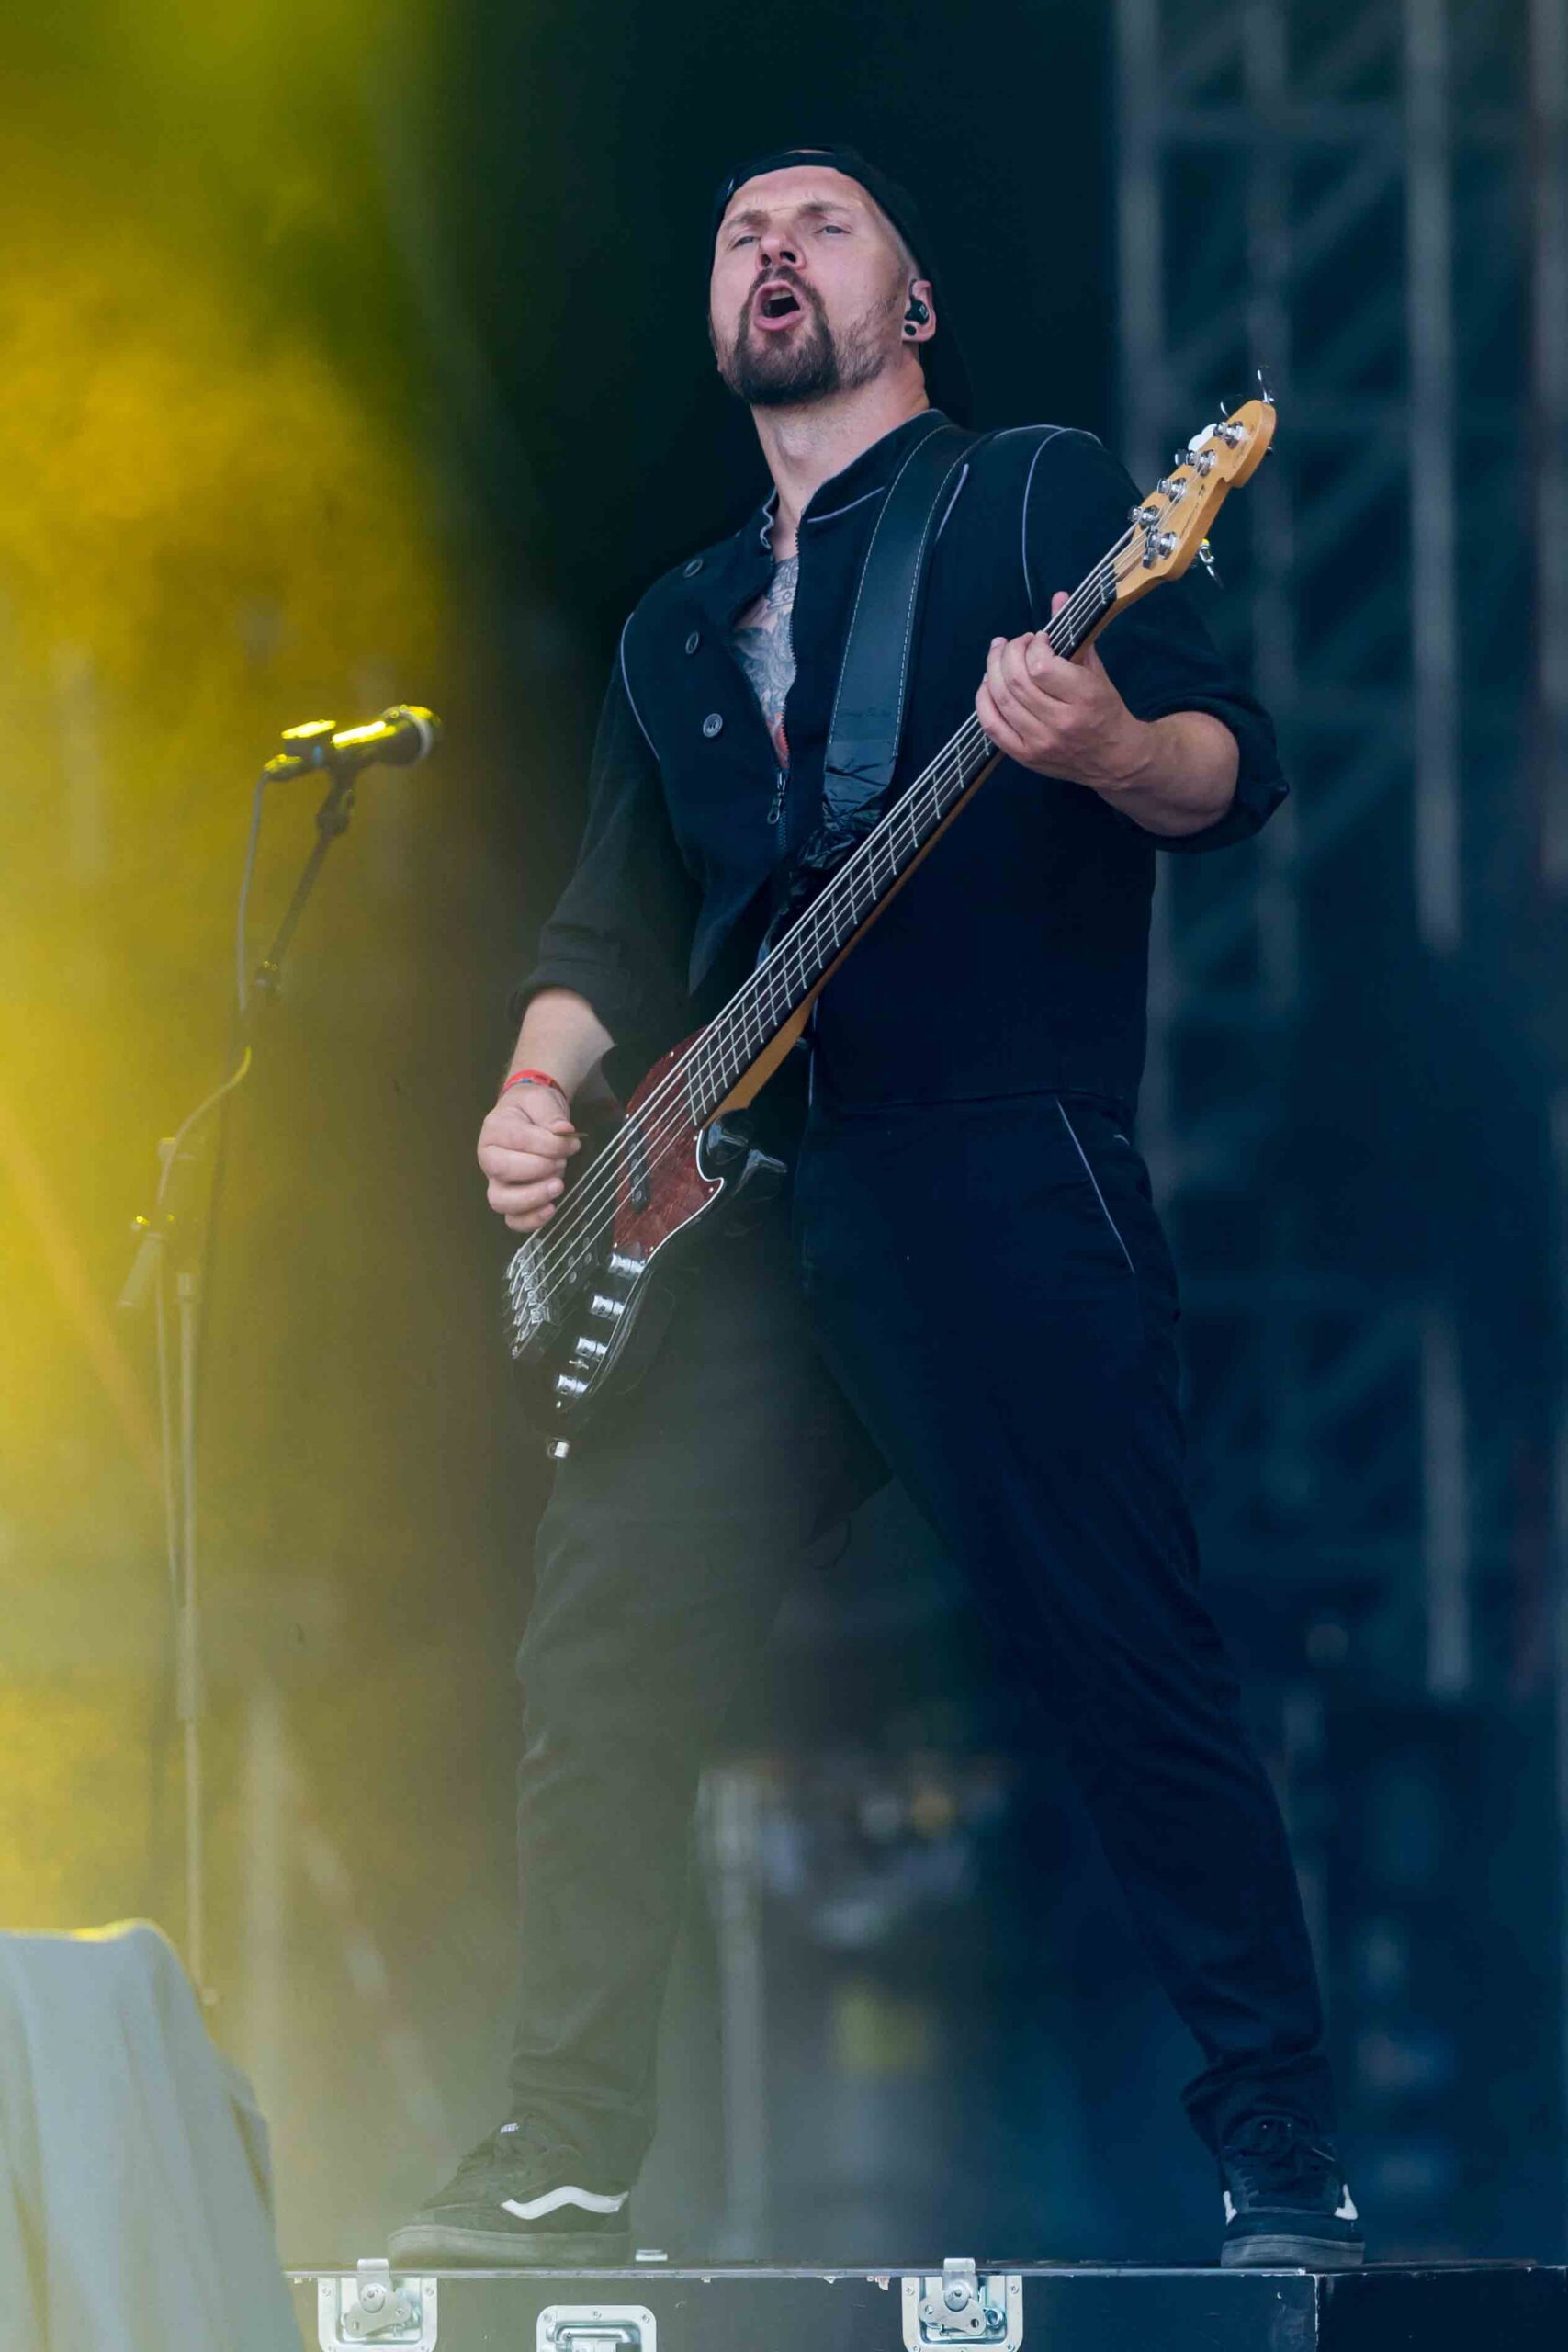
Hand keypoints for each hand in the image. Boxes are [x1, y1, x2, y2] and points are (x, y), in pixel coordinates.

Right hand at [477, 1082, 581, 1232]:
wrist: (528, 1118)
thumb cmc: (531, 1109)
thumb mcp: (541, 1100)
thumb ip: (551, 1114)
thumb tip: (564, 1131)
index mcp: (494, 1130)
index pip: (516, 1140)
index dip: (548, 1144)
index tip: (571, 1143)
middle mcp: (489, 1158)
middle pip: (503, 1171)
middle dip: (539, 1168)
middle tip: (560, 1162)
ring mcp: (496, 1182)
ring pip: (502, 1201)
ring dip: (533, 1197)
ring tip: (558, 1186)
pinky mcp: (510, 1200)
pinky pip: (513, 1220)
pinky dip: (531, 1220)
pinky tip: (550, 1209)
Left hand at [975, 589, 1151, 792]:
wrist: (1114, 758)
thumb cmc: (1105, 708)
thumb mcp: (1094, 670)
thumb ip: (1073, 634)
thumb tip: (1058, 597)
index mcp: (1084, 697)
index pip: (1041, 666)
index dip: (1033, 645)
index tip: (1039, 639)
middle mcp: (1060, 723)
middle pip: (1015, 681)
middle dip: (1008, 653)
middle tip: (1014, 643)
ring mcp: (1040, 743)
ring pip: (1001, 700)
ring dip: (993, 670)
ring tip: (999, 656)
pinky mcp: (1025, 757)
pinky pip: (991, 726)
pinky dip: (983, 700)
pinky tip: (989, 684)